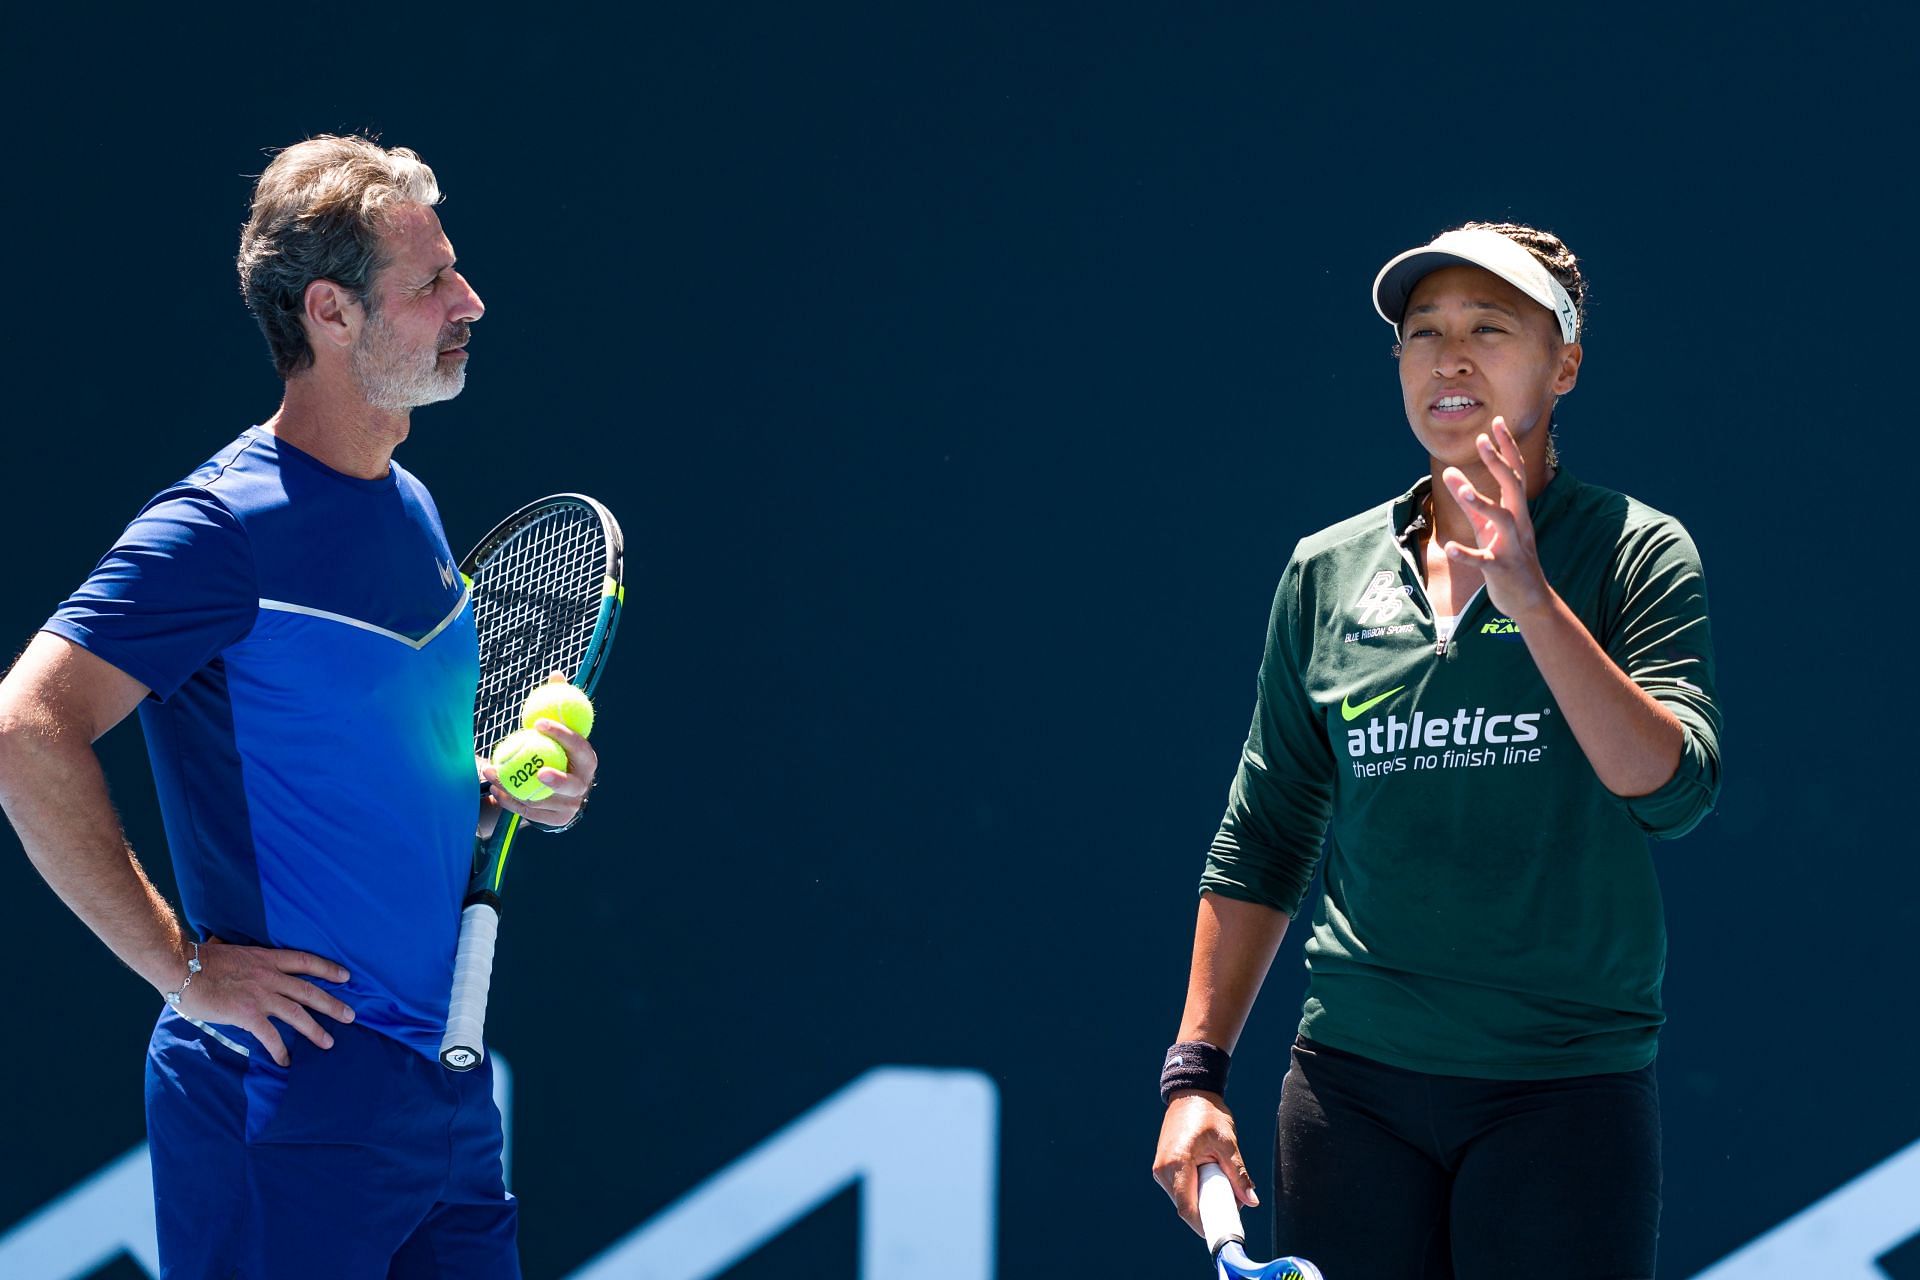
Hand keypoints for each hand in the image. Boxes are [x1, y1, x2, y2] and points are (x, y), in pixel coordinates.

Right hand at [173, 935, 354, 1066]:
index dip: (327, 969)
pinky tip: (286, 1061)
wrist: (181, 968)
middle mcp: (269, 976)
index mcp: (266, 958)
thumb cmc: (198, 959)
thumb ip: (235, 950)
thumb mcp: (226, 948)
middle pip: (309, 990)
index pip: (305, 961)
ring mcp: (260, 995)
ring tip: (330, 1042)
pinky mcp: (247, 1014)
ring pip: (297, 1013)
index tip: (346, 976)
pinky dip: (280, 1050)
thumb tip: (222, 941)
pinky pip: (270, 1036)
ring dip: (315, 1030)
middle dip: (332, 1004)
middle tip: (351, 1016)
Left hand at [478, 673, 598, 832]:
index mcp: (587, 761)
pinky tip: (494, 789)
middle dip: (557, 780)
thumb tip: (557, 675)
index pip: (580, 748)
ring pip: (541, 800)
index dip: (563, 736)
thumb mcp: (557, 730)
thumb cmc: (556, 751)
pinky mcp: (553, 819)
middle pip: (572, 785)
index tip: (539, 723)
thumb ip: (557, 705)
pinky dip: (510, 799)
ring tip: (494, 772)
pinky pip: (528, 811)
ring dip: (515, 788)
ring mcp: (569, 805)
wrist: (558, 789)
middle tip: (538, 771)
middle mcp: (582, 786)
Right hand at [1152, 1091, 1257, 1235]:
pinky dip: (1196, 1190)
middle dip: (1208, 1211)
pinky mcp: (1163, 1167)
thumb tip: (1251, 1201)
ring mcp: (1160, 1168)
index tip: (1223, 1231)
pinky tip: (1211, 1178)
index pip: (1187, 1207)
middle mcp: (1163, 1169)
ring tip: (1223, 1185)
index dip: (1205, 1224)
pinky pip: (1180, 1189)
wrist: (1190, 1094)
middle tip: (1232, 1205)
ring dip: (1203, 1200)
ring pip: (1182, 1199)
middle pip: (1185, 1206)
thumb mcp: (1227, 1144)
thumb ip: (1238, 1174)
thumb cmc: (1208, 1115)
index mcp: (1176, 1163)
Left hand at [1440, 416, 1553, 619]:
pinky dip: (1467, 554)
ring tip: (1461, 489)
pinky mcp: (1501, 570)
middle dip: (1498, 463)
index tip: (1497, 421)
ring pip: (1501, 520)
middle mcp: (1519, 524)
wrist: (1529, 600)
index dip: (1506, 448)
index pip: (1514, 472)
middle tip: (1481, 440)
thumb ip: (1468, 501)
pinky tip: (1449, 547)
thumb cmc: (1506, 558)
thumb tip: (1450, 472)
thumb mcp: (1486, 527)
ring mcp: (1512, 546)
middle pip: (1513, 487)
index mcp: (1516, 511)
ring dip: (1480, 503)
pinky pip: (1483, 560)